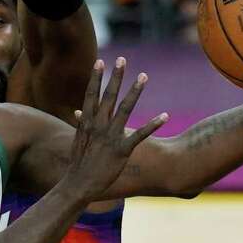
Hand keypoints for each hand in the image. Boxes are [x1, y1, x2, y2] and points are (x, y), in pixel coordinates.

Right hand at [64, 57, 168, 201]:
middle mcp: (99, 125)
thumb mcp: (78, 139)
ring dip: (135, 91)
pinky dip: (153, 125)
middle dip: (116, 76)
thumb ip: (81, 123)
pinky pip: (140, 134)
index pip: (91, 94)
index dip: (96, 77)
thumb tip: (78, 112)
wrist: (79, 183)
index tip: (100, 62)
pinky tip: (164, 115)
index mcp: (87, 122)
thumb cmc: (79, 162)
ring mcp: (111, 136)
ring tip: (144, 76)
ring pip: (125, 109)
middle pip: (109, 96)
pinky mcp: (122, 150)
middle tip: (122, 59)